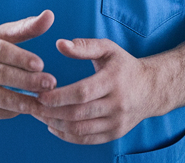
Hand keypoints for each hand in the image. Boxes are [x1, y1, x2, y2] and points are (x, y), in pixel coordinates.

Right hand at [0, 10, 56, 120]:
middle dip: (27, 80)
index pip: (0, 51)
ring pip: (0, 97)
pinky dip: (16, 110)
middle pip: (1, 74)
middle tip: (51, 83)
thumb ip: (26, 28)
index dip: (20, 57)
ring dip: (24, 99)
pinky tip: (32, 108)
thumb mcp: (2, 38)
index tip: (41, 64)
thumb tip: (49, 15)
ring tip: (45, 100)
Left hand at [33, 38, 158, 144]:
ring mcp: (116, 122)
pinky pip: (86, 139)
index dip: (58, 96)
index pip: (82, 93)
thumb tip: (60, 44)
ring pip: (80, 129)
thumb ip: (84, 46)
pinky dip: (67, 135)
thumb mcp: (108, 49)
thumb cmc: (124, 66)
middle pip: (78, 114)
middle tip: (32, 105)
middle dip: (51, 112)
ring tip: (39, 114)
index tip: (39, 94)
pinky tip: (53, 126)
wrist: (151, 89)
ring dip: (55, 124)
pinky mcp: (115, 134)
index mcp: (113, 81)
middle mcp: (117, 104)